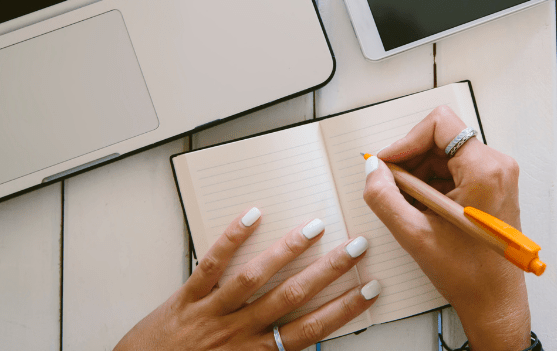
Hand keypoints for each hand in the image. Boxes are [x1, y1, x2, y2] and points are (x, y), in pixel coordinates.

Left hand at [114, 209, 379, 350]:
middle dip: (328, 271)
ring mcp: (213, 311)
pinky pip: (212, 264)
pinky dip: (232, 239)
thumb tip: (304, 341)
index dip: (343, 309)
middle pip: (292, 297)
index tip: (368, 290)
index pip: (311, 329)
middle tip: (356, 248)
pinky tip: (252, 217)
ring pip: (256, 277)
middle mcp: (239, 331)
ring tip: (315, 228)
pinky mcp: (187, 296)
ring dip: (288, 251)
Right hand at [363, 106, 529, 350]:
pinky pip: (454, 169)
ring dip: (419, 174)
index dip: (406, 140)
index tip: (387, 163)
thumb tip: (372, 169)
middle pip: (440, 138)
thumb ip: (384, 197)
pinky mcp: (493, 185)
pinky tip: (422, 209)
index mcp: (485, 170)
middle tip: (391, 187)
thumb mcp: (414, 235)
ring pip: (444, 154)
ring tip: (407, 205)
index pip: (439, 124)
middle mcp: (497, 165)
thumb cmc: (468, 274)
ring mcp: (497, 175)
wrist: (495, 302)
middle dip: (410, 160)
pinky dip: (432, 184)